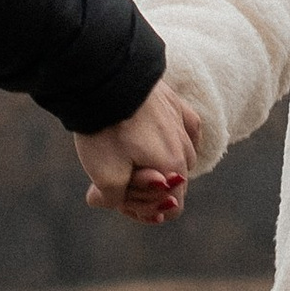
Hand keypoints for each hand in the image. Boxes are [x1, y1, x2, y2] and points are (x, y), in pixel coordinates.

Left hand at [73, 74, 200, 226]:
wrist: (105, 78)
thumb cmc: (105, 130)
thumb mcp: (104, 175)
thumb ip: (116, 200)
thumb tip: (116, 202)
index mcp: (172, 169)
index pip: (173, 208)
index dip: (144, 212)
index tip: (118, 199)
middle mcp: (185, 148)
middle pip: (174, 184)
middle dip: (146, 188)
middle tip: (113, 177)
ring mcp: (183, 124)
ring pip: (179, 158)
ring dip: (156, 164)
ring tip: (124, 155)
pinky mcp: (176, 104)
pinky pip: (185, 131)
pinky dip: (170, 140)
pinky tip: (153, 138)